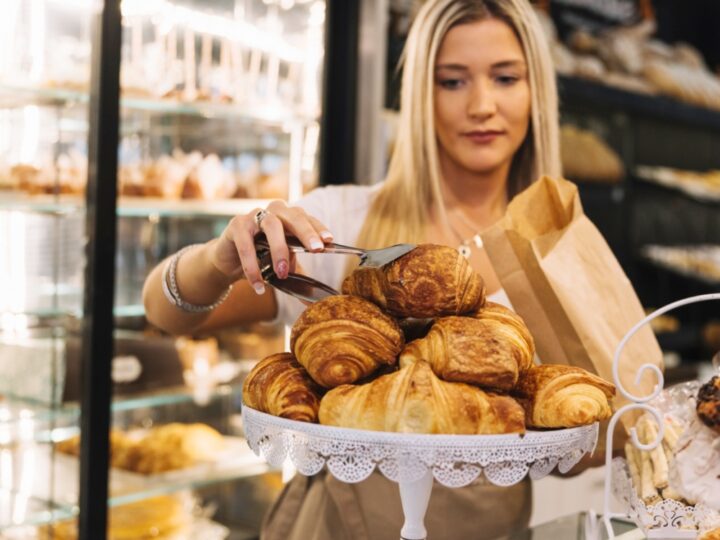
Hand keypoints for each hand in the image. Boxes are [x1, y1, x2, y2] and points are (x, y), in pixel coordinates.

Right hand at [210, 200, 333, 293]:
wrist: (229, 261)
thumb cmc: (261, 258)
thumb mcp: (283, 267)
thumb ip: (299, 278)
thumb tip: (314, 304)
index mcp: (289, 218)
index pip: (307, 218)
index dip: (318, 228)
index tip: (329, 241)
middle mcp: (274, 212)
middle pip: (293, 216)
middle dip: (306, 232)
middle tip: (316, 250)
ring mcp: (254, 216)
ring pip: (271, 225)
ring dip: (279, 249)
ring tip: (282, 273)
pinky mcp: (236, 226)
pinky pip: (246, 244)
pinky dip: (252, 266)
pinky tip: (258, 284)